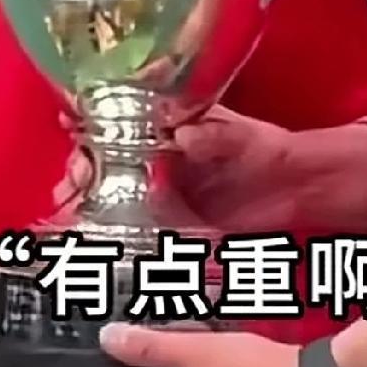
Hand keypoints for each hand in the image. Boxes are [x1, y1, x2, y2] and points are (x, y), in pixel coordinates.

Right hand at [54, 106, 294, 232]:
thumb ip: (217, 136)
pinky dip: (118, 235)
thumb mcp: (245, 136)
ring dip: (90, 204)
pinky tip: (97, 242)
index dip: (92, 129)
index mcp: (171, 129)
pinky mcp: (177, 224)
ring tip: (69, 214)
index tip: (71, 129)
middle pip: (108, 164)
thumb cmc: (269, 150)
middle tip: (68, 184)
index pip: (120, 125)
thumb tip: (186, 136)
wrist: (297, 187)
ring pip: (116, 197)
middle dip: (82, 172)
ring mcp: (166, 193)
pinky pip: (141, 229)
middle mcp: (161, 160)